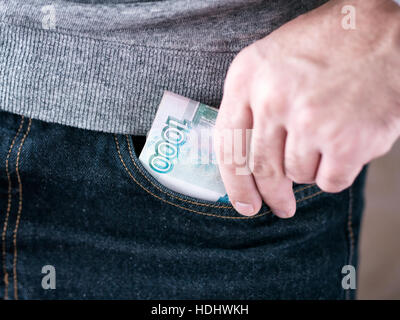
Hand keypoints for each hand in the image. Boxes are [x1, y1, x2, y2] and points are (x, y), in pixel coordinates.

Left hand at [214, 0, 399, 217]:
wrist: (378, 34)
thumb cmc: (322, 49)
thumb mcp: (269, 63)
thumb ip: (249, 107)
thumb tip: (241, 161)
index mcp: (246, 77)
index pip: (228, 145)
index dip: (235, 184)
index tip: (245, 204)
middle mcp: (273, 98)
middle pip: (263, 168)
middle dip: (272, 194)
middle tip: (280, 206)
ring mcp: (309, 120)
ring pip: (298, 174)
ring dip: (311, 167)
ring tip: (325, 137)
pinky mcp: (345, 140)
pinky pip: (329, 181)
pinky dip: (336, 172)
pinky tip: (343, 146)